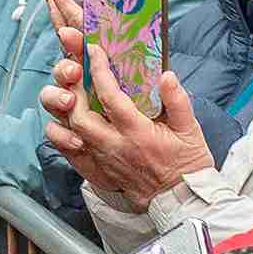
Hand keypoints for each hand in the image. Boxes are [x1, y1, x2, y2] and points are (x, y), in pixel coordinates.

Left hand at [39, 0, 211, 201]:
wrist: (181, 202)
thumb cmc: (187, 164)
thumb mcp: (191, 130)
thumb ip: (177, 102)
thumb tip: (166, 76)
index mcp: (138, 134)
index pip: (111, 98)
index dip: (99, 71)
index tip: (93, 51)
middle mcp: (115, 147)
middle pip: (80, 116)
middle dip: (73, 90)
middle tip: (76, 70)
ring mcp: (103, 161)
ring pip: (69, 134)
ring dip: (64, 112)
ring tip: (68, 93)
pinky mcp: (97, 172)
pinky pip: (69, 154)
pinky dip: (61, 136)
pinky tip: (63, 121)